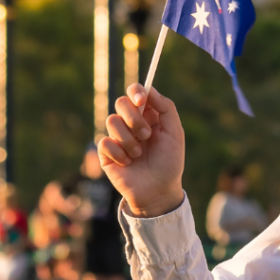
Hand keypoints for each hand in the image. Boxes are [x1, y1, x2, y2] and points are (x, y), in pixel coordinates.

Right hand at [101, 84, 185, 217]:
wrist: (158, 190)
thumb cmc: (169, 161)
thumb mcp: (175, 133)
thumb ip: (166, 108)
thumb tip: (150, 89)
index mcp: (149, 115)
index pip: (135, 92)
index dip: (136, 91)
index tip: (141, 100)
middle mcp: (131, 123)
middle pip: (121, 103)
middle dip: (134, 118)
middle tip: (146, 135)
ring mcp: (118, 137)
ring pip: (112, 121)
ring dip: (129, 139)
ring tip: (139, 154)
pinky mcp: (106, 153)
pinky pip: (104, 142)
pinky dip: (119, 153)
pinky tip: (128, 163)